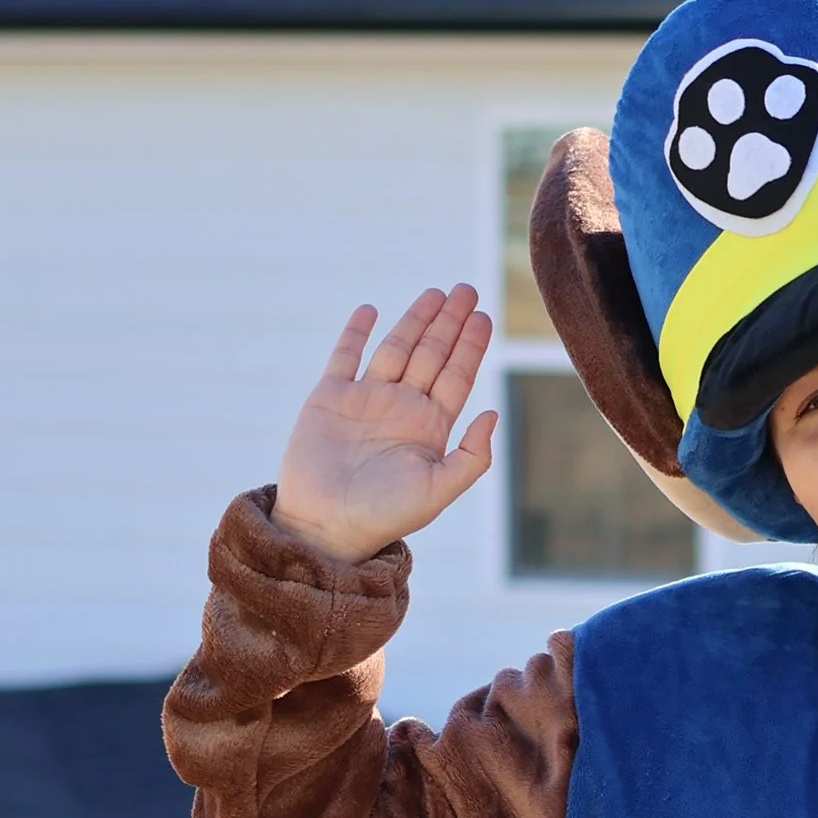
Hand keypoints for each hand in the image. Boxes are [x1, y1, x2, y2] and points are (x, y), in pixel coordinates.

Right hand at [273, 287, 496, 562]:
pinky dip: (356, 332)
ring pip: (396, 349)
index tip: (483, 316)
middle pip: (431, 355)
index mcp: (429, 429)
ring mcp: (365, 400)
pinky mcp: (329, 398)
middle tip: (467, 290)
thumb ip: (471, 457)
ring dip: (415, 320)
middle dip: (449, 323)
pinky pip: (345, 357)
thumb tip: (493, 414)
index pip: (456, 377)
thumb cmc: (383, 517)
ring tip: (435, 293)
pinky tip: (370, 310)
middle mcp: (400, 409)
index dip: (470, 346)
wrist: (325, 527)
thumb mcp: (437, 492)